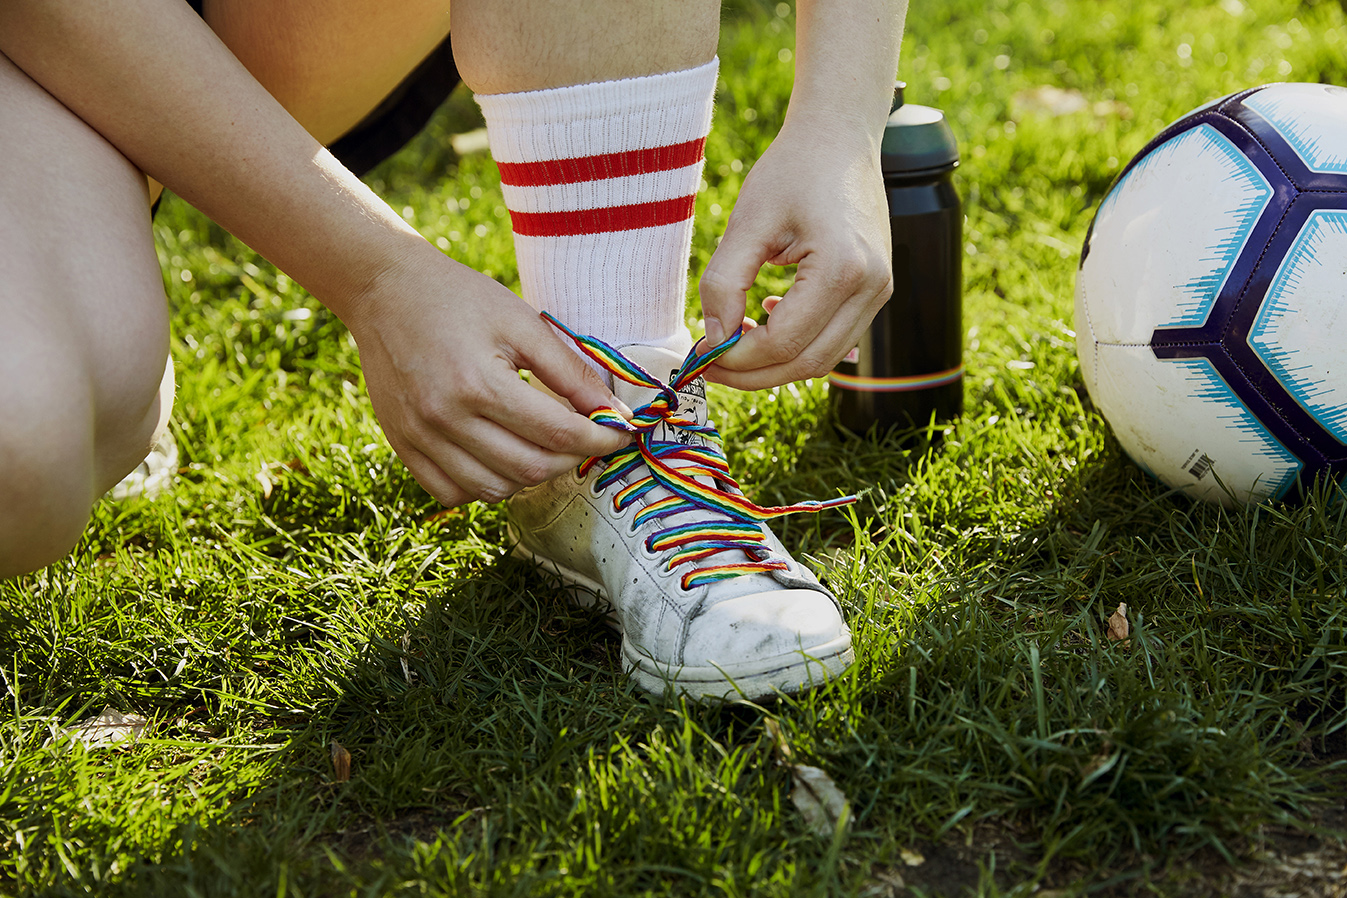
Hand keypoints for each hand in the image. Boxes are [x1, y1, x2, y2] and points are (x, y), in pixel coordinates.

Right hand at [345, 245, 632, 505]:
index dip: (600, 439)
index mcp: (478, 384)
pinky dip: (485, 486)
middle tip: (586, 437)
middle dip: (572, 459)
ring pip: (493, 490)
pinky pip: (452, 492)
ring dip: (530, 476)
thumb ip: (570, 372)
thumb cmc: (460, 298)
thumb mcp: (523, 323)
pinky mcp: (403, 446)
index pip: (557, 434)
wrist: (385, 290)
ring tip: (544, 446)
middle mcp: (445, 419)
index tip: (621, 433)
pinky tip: (500, 457)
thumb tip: (615, 413)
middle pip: (529, 469)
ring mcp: (419, 438)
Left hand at [698, 119, 892, 389]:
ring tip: (732, 344)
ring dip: (775, 364)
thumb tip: (714, 339)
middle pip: (807, 363)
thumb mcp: (747, 223)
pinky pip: (834, 339)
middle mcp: (872, 287)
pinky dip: (797, 345)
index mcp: (843, 269)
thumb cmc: (793, 169)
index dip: (738, 358)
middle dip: (754, 373)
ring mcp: (880, 292)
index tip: (702, 353)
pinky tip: (767, 320)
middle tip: (710, 363)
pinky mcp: (875, 290)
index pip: (785, 342)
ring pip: (823, 360)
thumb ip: (724, 284)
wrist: (839, 137)